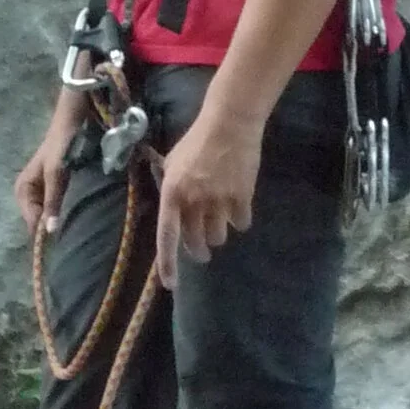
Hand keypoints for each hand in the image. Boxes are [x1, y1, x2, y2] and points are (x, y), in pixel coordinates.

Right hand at [14, 87, 90, 235]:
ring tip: (79, 227)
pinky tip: (78, 215)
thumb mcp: (56, 174)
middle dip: (53, 226)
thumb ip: (53, 201)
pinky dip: (66, 210)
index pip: (32, 223)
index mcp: (23, 190)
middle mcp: (29, 193)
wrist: (73, 120)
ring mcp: (42, 191)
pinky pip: (58, 206)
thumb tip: (49, 231)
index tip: (64, 244)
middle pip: (39, 220)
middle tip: (74, 235)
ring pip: (49, 215)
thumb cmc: (61, 145)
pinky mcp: (55, 187)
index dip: (45, 233)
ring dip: (61, 219)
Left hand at [154, 106, 262, 285]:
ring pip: (219, 237)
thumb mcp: (173, 163)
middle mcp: (194, 201)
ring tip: (219, 219)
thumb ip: (170, 187)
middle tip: (202, 251)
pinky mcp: (242, 197)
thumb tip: (171, 209)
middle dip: (198, 251)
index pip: (167, 236)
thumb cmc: (197, 141)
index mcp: (172, 193)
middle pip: (196, 243)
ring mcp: (219, 200)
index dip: (168, 263)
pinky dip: (239, 221)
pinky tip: (237, 207)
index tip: (171, 284)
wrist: (230, 124)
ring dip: (218, 233)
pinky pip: (241, 224)